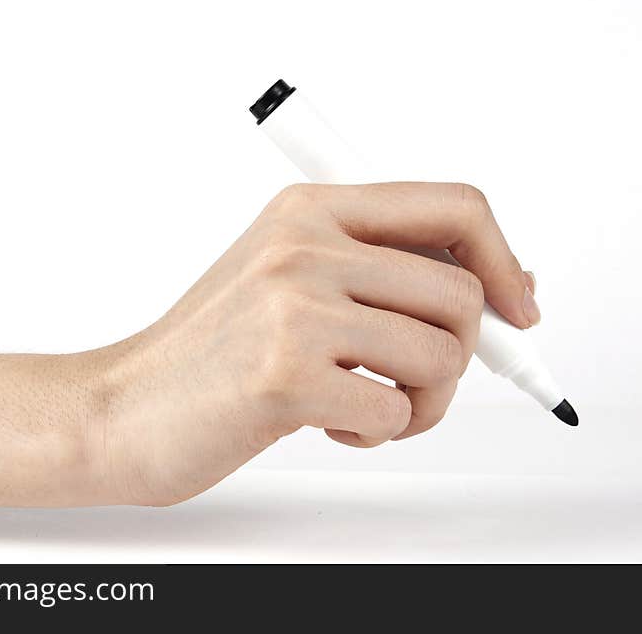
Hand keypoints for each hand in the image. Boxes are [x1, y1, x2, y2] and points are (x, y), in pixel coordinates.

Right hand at [87, 182, 537, 505]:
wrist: (123, 406)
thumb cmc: (212, 350)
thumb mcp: (291, 280)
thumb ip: (382, 272)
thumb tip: (499, 291)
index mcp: (310, 209)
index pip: (453, 207)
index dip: (504, 260)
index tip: (519, 309)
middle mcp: (303, 245)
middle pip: (462, 294)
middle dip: (463, 356)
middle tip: (419, 382)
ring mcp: (293, 307)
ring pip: (440, 356)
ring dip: (420, 402)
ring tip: (367, 407)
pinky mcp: (285, 375)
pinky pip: (396, 412)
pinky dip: (377, 433)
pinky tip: (329, 426)